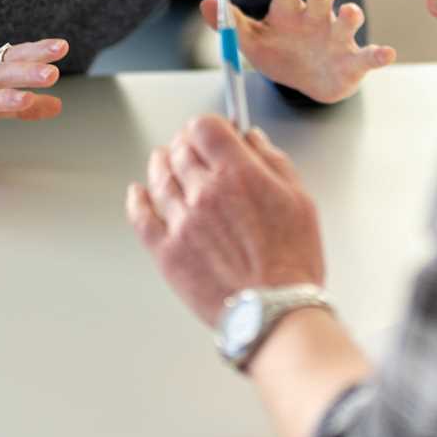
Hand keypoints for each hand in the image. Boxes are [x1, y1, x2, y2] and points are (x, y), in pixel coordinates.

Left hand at [127, 115, 324, 326]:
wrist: (274, 312)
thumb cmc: (292, 263)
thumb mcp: (300, 200)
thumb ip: (273, 162)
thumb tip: (253, 140)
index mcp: (238, 174)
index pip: (204, 127)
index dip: (207, 125)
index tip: (213, 131)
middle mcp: (204, 192)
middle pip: (179, 149)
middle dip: (185, 142)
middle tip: (190, 145)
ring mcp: (181, 222)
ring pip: (159, 177)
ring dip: (160, 163)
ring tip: (163, 160)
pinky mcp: (166, 251)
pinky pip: (141, 217)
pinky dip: (137, 200)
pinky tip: (138, 193)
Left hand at [199, 0, 395, 102]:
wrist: (306, 82)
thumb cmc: (280, 53)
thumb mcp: (251, 40)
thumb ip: (230, 23)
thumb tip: (206, 3)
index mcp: (289, 11)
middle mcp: (316, 18)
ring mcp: (337, 37)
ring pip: (347, 21)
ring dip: (350, 16)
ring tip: (349, 13)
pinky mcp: (353, 61)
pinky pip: (368, 56)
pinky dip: (379, 55)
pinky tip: (385, 54)